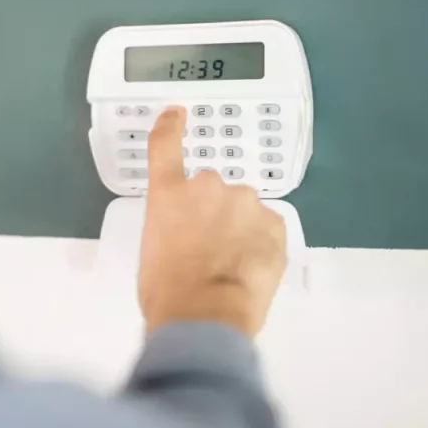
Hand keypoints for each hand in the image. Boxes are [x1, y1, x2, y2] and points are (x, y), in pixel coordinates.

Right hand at [139, 107, 286, 336]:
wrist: (206, 314)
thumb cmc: (167, 290)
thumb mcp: (153, 252)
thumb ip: (171, 229)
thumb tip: (186, 238)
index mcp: (168, 194)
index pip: (165, 146)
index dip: (171, 127)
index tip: (177, 113)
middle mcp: (207, 186)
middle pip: (211, 190)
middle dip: (212, 212)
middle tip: (207, 248)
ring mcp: (245, 202)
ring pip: (243, 210)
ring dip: (239, 227)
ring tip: (231, 265)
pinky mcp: (275, 223)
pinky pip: (268, 228)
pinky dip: (262, 244)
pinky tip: (252, 269)